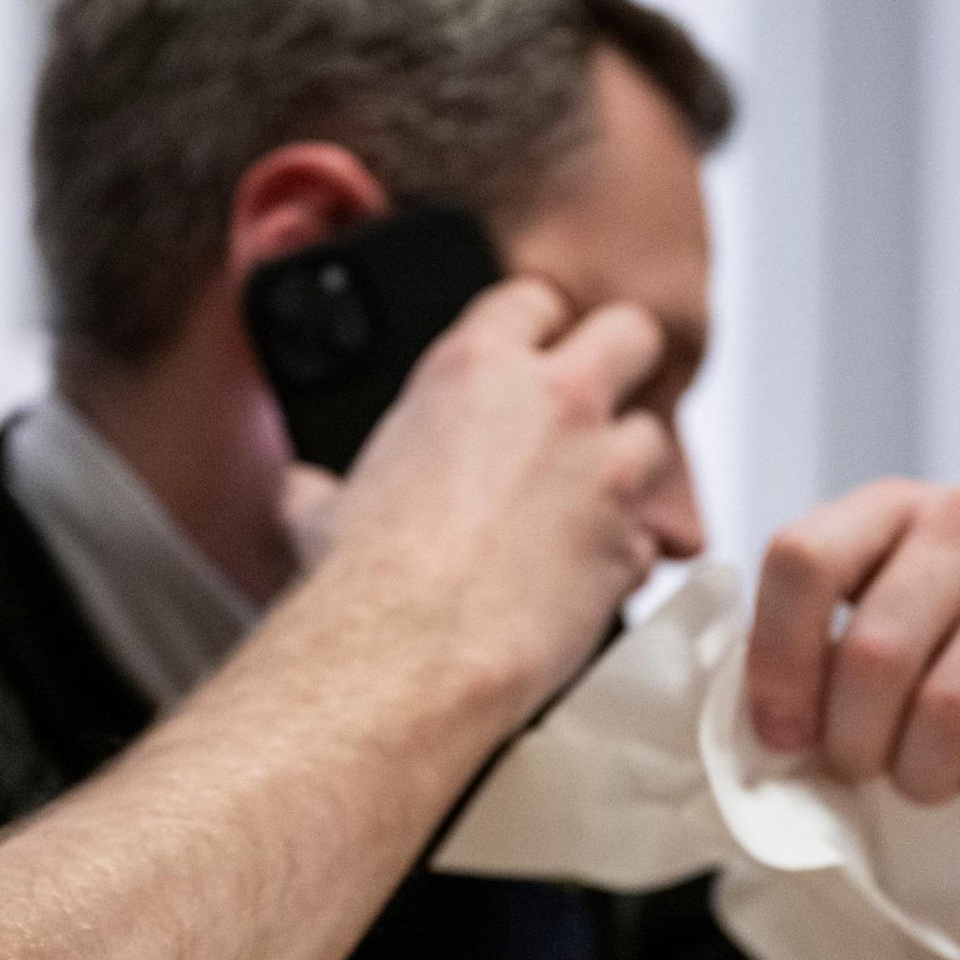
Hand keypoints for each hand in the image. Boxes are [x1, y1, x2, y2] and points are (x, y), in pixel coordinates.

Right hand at [312, 277, 687, 728]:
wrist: (405, 660)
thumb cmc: (362, 583)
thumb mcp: (320, 511)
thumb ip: (326, 484)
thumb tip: (304, 491)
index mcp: (474, 369)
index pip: (533, 299)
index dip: (536, 329)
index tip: (529, 358)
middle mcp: (554, 403)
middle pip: (630, 334)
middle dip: (620, 366)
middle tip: (593, 405)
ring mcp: (604, 472)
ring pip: (655, 439)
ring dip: (629, 470)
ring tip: (586, 509)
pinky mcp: (629, 547)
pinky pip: (647, 539)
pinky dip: (622, 556)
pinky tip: (582, 580)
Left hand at [744, 480, 959, 872]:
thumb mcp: (884, 606)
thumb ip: (816, 642)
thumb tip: (766, 732)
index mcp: (890, 508)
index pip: (803, 562)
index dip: (777, 662)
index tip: (782, 735)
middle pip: (875, 652)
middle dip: (854, 743)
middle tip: (863, 769)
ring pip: (955, 705)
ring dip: (924, 774)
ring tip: (923, 781)